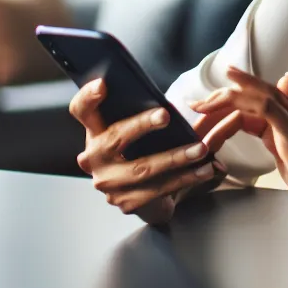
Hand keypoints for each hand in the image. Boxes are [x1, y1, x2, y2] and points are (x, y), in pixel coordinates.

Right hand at [68, 79, 245, 225]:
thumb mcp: (142, 132)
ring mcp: (108, 184)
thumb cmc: (145, 152)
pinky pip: (159, 189)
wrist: (147, 197)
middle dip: (141, 125)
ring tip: (201, 148)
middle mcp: (94, 158)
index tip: (103, 84)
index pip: (82, 110)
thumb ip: (152, 114)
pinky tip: (205, 170)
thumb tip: (187, 105)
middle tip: (165, 115)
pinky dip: (186, 178)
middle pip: (114, 137)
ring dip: (176, 157)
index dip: (89, 97)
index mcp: (95, 132)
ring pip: (142, 168)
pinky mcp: (126, 203)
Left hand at [190, 67, 287, 235]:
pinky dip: (247, 94)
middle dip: (223, 96)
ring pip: (259, 94)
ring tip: (201, 104)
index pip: (258, 105)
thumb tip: (269, 131)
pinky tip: (229, 92)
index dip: (232, 104)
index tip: (207, 109)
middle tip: (196, 106)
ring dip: (227, 95)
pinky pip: (267, 105)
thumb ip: (279, 145)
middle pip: (256, 94)